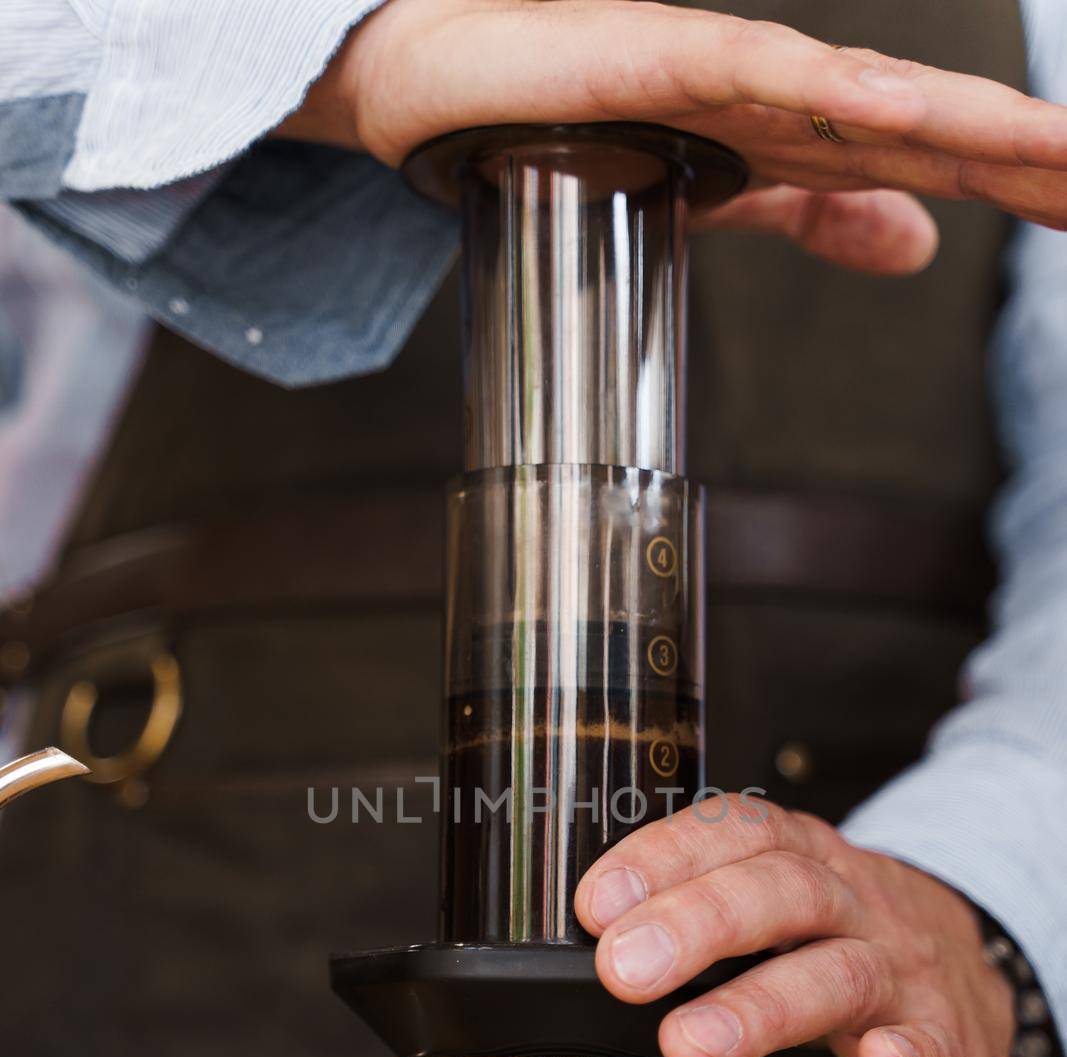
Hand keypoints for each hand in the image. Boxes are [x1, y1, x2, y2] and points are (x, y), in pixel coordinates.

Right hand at [280, 0, 1066, 274]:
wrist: (436, 76)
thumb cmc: (572, 118)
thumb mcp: (723, 191)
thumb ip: (817, 212)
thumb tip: (919, 250)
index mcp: (803, 132)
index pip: (937, 161)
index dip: (1023, 183)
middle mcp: (782, 94)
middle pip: (932, 130)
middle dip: (1029, 159)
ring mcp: (722, 70)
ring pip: (868, 100)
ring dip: (970, 126)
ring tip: (1062, 155)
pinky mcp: (653, 56)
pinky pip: (756, 76)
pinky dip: (832, 95)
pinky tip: (906, 115)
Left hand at [574, 797, 1014, 1056]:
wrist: (971, 984)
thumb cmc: (843, 942)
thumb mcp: (777, 905)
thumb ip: (698, 912)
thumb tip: (590, 939)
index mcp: (804, 862)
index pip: (736, 832)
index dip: (665, 857)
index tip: (596, 904)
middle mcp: (855, 905)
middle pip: (782, 892)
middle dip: (697, 924)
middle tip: (622, 971)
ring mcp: (905, 974)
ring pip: (840, 974)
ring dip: (761, 1007)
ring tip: (690, 1044)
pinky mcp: (950, 1045)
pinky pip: (934, 1046)